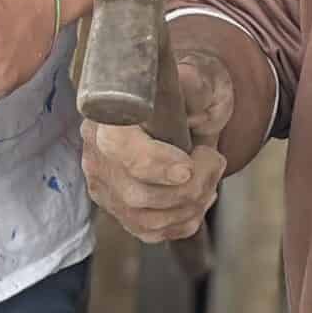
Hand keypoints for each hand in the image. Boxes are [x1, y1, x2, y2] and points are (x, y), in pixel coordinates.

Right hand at [78, 47, 233, 242]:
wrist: (192, 109)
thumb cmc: (192, 92)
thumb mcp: (198, 80)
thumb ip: (193, 86)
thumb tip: (190, 91)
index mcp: (108, 114)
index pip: (118, 149)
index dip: (155, 165)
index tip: (188, 168)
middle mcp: (97, 152)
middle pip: (137, 194)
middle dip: (190, 187)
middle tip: (214, 161)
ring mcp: (106, 186)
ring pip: (147, 218)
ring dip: (192, 205)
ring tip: (210, 177)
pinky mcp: (119, 210)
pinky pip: (151, 231)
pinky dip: (183, 221)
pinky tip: (198, 199)